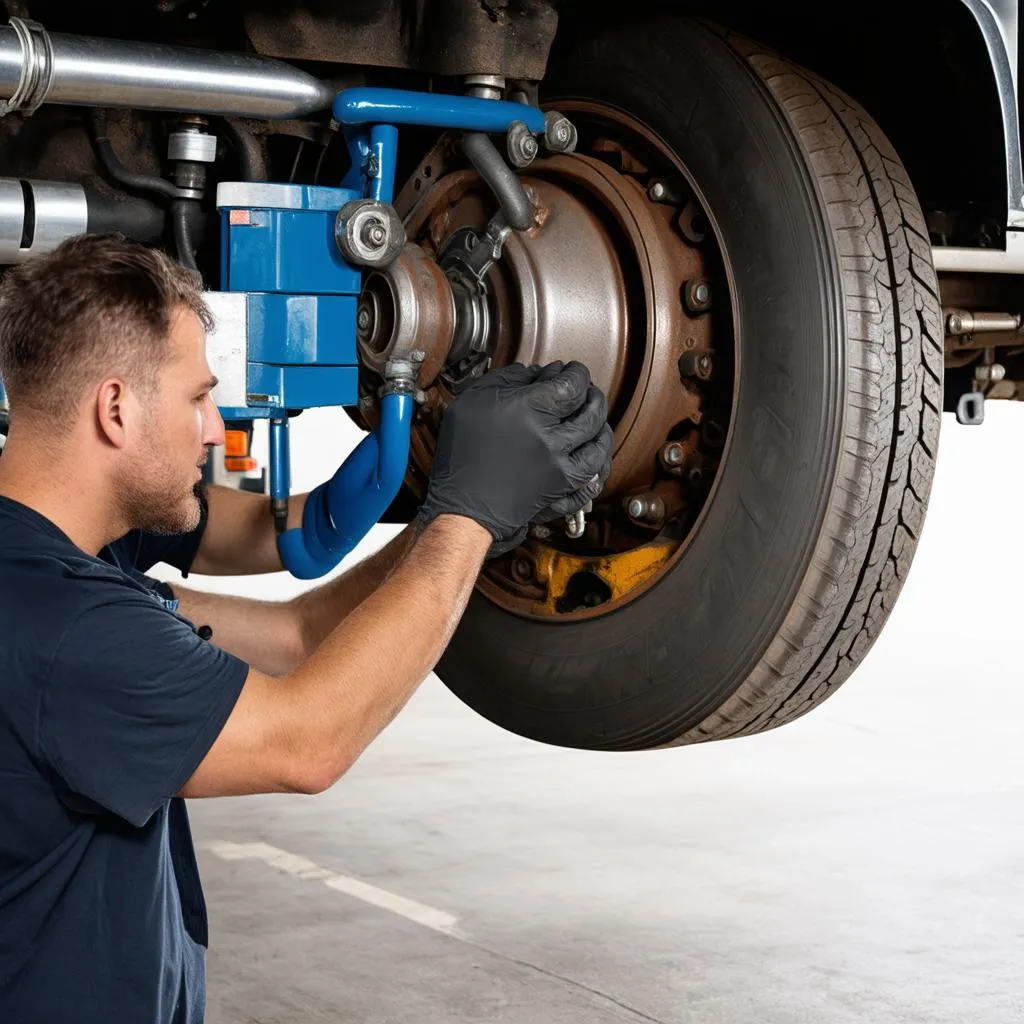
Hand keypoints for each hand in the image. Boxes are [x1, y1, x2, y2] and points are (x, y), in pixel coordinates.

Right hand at [417, 361, 613, 554]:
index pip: (572, 384)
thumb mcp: (472, 402)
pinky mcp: (563, 490)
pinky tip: (597, 453)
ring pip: (599, 442)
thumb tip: (534, 373)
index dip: (577, 373)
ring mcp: (561, 467)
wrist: (463, 507)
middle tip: (588, 390)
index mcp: (530, 410)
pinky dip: (601, 463)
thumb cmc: (462, 456)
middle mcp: (551, 438)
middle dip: (593, 396)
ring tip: (597, 418)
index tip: (573, 370)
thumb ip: (505, 380)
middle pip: (592, 411)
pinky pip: (595, 475)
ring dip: (602, 426)